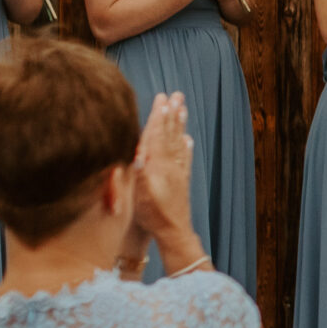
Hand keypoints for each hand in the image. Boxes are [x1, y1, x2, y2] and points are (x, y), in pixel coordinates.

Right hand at [128, 92, 199, 265]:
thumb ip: (139, 172)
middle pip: (170, 135)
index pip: (156, 136)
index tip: (162, 99)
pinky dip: (186, 148)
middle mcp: (170, 165)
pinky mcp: (182, 182)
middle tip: (176, 95)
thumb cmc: (152, 215)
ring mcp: (177, 173)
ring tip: (183, 109)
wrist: (174, 232)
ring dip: (179, 126)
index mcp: (157, 166)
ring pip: (178, 143)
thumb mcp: (139, 193)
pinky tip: (188, 140)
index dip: (158, 117)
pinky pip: (184, 159)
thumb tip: (138, 150)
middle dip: (171, 114)